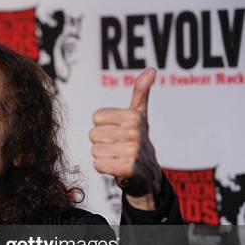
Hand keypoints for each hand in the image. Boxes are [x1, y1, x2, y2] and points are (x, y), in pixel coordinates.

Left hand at [90, 68, 161, 209]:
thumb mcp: (139, 116)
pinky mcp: (126, 168)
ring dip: (103, 155)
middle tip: (118, 147)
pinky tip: (117, 167)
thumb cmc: (138, 141)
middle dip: (102, 142)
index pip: (96, 118)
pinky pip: (98, 164)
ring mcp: (132, 151)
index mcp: (134, 116)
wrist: (148, 174)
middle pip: (93, 134)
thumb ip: (140, 93)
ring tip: (118, 156)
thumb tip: (150, 70)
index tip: (118, 132)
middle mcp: (135, 132)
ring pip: (94, 150)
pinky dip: (104, 168)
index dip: (104, 126)